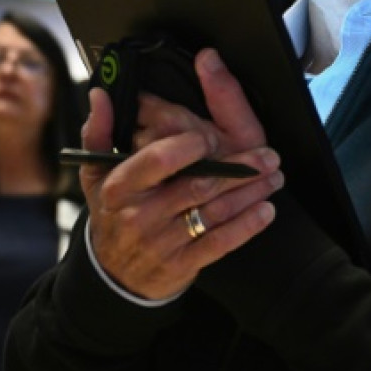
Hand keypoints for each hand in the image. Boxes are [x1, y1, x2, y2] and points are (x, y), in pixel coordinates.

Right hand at [81, 49, 283, 300]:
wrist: (114, 275)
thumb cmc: (112, 212)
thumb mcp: (96, 173)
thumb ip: (101, 131)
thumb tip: (101, 95)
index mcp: (120, 186)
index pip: (157, 159)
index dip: (189, 146)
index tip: (213, 136)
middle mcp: (140, 215)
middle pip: (198, 185)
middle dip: (238, 168)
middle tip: (267, 155)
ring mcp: (162, 242)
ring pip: (214, 212)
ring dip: (250, 192)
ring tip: (273, 176)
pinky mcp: (181, 265)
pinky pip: (220, 243)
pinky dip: (246, 226)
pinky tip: (265, 211)